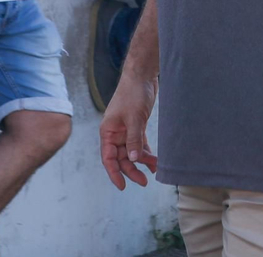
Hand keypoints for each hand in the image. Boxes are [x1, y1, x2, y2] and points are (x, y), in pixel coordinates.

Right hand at [99, 72, 158, 189]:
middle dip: (131, 170)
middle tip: (144, 181)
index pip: (108, 158)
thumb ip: (133, 139)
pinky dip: (146, 153)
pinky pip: (140, 145)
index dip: (114, 173)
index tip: (122, 186)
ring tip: (155, 170)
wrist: (142, 76)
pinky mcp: (137, 126)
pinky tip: (154, 161)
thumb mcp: (134, 118)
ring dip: (142, 161)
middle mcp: (115, 134)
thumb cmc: (133, 94)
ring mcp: (126, 130)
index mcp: (108, 132)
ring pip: (132, 152)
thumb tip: (134, 160)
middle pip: (121, 158)